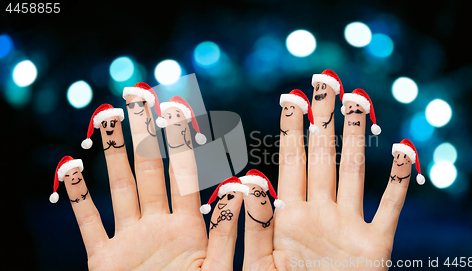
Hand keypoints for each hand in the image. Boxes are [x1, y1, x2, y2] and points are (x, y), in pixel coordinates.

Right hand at [64, 96, 241, 270]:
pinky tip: (70, 167)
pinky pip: (88, 223)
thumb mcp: (220, 270)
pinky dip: (77, 198)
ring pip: (120, 187)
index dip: (183, 141)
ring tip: (107, 116)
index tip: (179, 108)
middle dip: (145, 132)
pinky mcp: (104, 260)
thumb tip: (246, 184)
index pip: (187, 174)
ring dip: (113, 152)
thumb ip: (230, 230)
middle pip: (151, 169)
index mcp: (191, 227)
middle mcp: (159, 225)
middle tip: (139, 93)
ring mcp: (131, 239)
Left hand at [243, 86, 413, 269]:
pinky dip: (398, 181)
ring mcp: (348, 225)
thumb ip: (258, 225)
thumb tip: (249, 182)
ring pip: (354, 172)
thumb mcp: (262, 264)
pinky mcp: (375, 245)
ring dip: (357, 138)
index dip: (291, 130)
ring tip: (358, 102)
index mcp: (290, 216)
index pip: (290, 162)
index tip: (291, 98)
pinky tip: (404, 150)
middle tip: (325, 82)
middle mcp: (320, 212)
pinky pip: (389, 207)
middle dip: (324, 120)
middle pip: (323, 157)